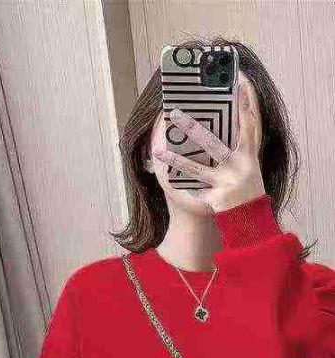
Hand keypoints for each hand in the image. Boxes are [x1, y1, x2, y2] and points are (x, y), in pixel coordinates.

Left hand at [151, 81, 264, 212]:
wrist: (251, 221)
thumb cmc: (247, 190)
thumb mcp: (249, 166)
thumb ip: (239, 147)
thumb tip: (220, 126)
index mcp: (250, 156)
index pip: (249, 124)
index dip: (245, 102)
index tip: (238, 82)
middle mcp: (240, 167)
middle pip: (213, 143)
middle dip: (192, 128)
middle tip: (174, 113)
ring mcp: (227, 183)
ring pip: (196, 169)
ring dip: (176, 160)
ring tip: (158, 151)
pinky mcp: (217, 200)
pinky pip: (195, 190)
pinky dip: (184, 187)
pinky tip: (170, 182)